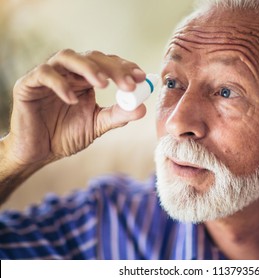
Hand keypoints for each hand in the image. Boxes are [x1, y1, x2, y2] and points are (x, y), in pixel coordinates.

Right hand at [4, 49, 146, 168]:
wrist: (39, 152)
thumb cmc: (65, 136)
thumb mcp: (97, 125)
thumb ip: (117, 116)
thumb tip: (142, 108)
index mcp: (86, 80)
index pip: (107, 64)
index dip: (125, 67)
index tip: (141, 77)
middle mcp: (68, 73)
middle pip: (92, 57)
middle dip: (113, 68)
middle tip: (128, 84)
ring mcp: (49, 75)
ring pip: (67, 56)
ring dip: (89, 68)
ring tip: (103, 84)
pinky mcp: (28, 84)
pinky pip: (44, 74)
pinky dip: (60, 84)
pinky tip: (73, 100)